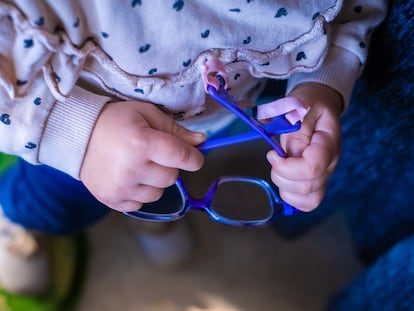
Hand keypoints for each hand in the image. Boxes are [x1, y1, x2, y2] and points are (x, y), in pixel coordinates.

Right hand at [80, 101, 205, 211]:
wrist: (78, 135)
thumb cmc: (115, 121)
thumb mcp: (147, 114)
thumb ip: (175, 129)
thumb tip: (200, 141)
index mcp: (142, 143)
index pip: (182, 158)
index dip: (194, 158)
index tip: (193, 156)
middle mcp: (132, 168)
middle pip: (172, 177)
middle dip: (169, 166)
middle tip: (153, 154)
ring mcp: (121, 187)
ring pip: (158, 192)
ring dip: (155, 180)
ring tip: (138, 165)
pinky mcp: (112, 200)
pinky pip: (142, 203)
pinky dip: (140, 191)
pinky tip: (128, 176)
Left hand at [266, 82, 342, 210]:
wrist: (318, 104)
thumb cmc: (309, 104)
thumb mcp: (299, 106)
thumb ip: (293, 128)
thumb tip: (286, 152)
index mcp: (328, 144)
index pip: (311, 168)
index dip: (286, 167)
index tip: (273, 154)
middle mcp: (330, 164)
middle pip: (307, 187)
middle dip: (281, 176)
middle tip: (274, 157)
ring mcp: (324, 175)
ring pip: (309, 200)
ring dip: (286, 188)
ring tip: (280, 168)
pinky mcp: (317, 181)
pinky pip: (307, 202)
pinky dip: (291, 197)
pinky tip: (284, 179)